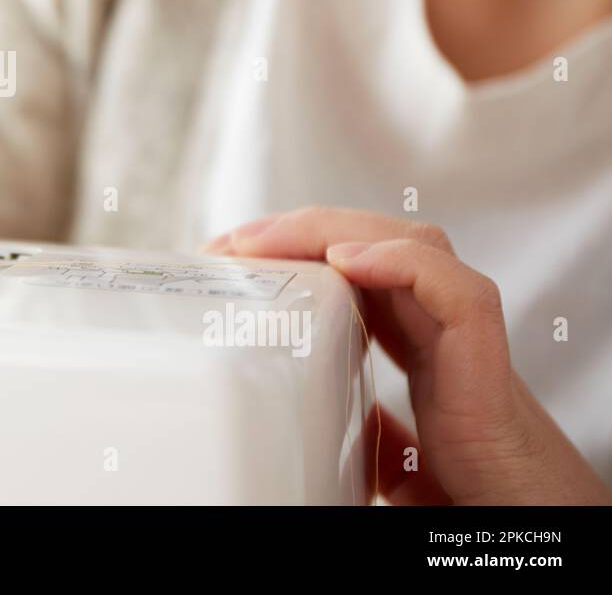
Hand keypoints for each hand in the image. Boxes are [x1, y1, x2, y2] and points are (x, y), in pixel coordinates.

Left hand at [204, 207, 610, 504]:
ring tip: (264, 240)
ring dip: (334, 228)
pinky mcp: (488, 361)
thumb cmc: (468, 495)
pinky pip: (454, 289)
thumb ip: (357, 427)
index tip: (230, 262)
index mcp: (417, 348)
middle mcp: (442, 331)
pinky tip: (345, 261)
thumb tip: (295, 422)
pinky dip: (401, 262)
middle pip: (377, 242)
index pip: (354, 272)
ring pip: (414, 244)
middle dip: (302, 228)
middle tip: (229, 244)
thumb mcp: (390, 458)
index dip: (296, 253)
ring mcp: (467, 339)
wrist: (525, 526)